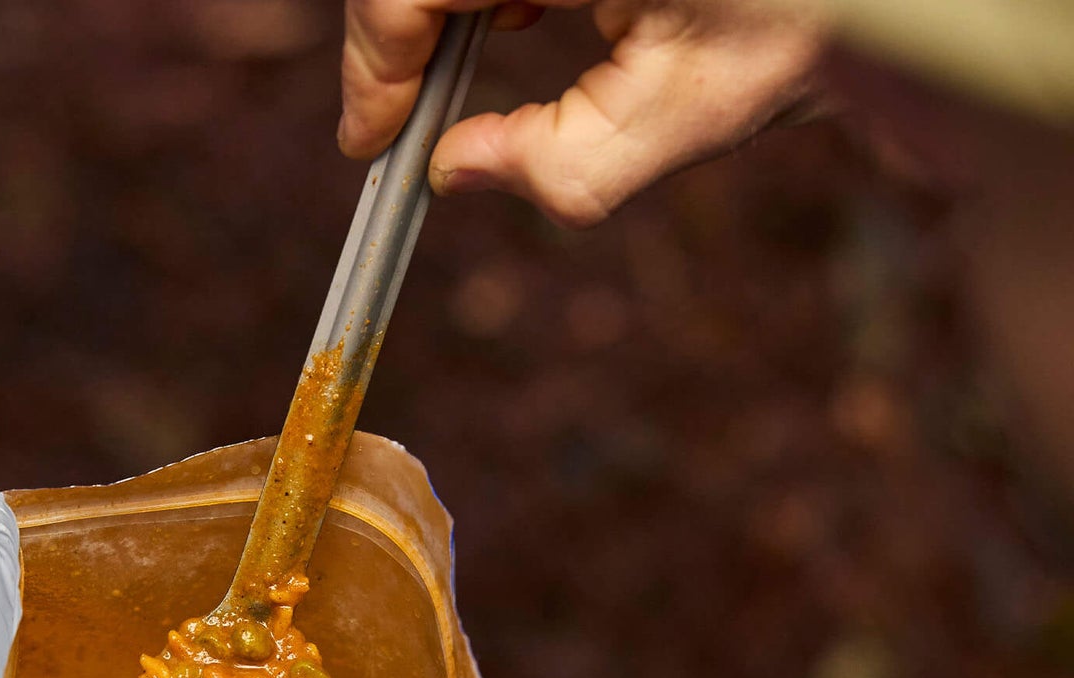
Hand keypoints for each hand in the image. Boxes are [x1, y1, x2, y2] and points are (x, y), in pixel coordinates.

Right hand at [340, 0, 824, 226]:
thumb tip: (453, 168)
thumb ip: (554, 165)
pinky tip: (527, 8)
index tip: (369, 139)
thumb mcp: (677, 120)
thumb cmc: (802, 22)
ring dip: (450, 4)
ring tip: (470, 64)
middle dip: (401, 31)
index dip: (375, 66)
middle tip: (400, 116)